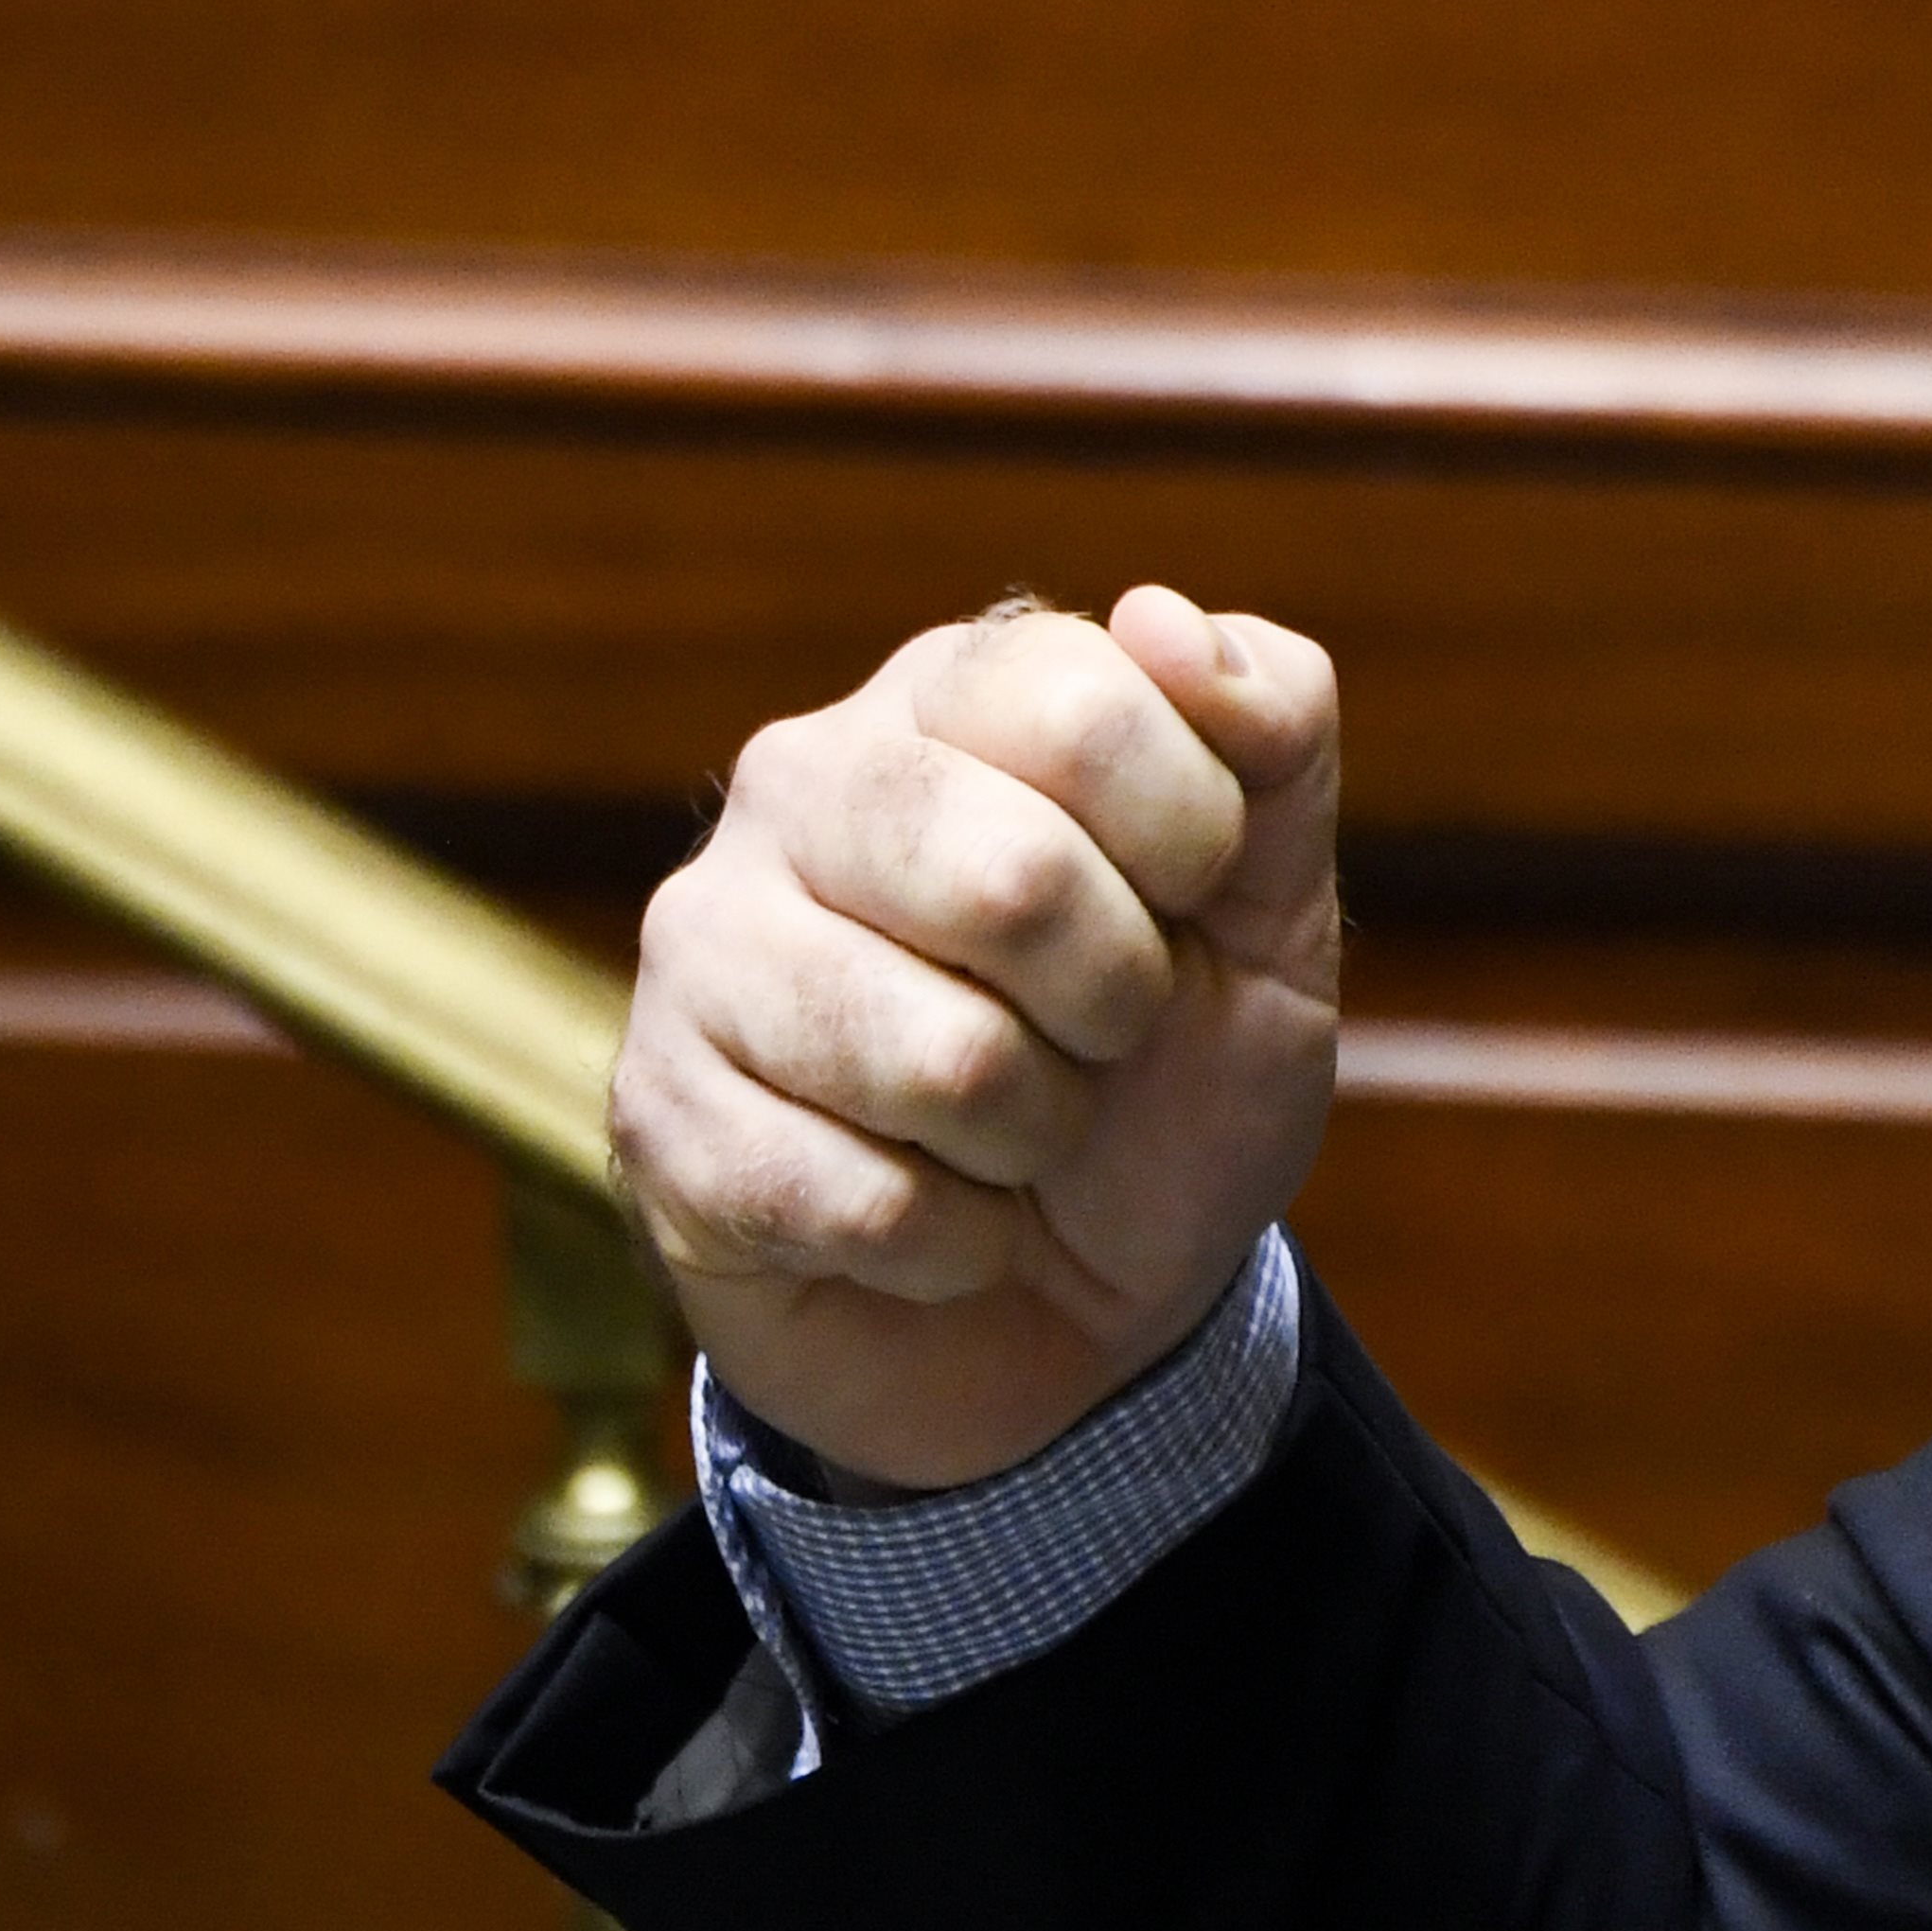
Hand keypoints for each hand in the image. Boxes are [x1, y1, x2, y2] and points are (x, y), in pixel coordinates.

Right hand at [610, 586, 1343, 1491]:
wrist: (1074, 1311)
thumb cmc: (1168, 1079)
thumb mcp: (1276, 907)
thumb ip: (1274, 740)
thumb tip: (1161, 619)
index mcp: (954, 694)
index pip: (1088, 703)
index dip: (1194, 838)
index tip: (1190, 900)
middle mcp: (801, 780)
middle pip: (1010, 877)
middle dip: (1114, 999)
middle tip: (1100, 1033)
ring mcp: (704, 942)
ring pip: (940, 1058)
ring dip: (1034, 1135)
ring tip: (1011, 1126)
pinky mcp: (655, 1112)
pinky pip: (860, 1200)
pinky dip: (955, 1242)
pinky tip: (934, 1215)